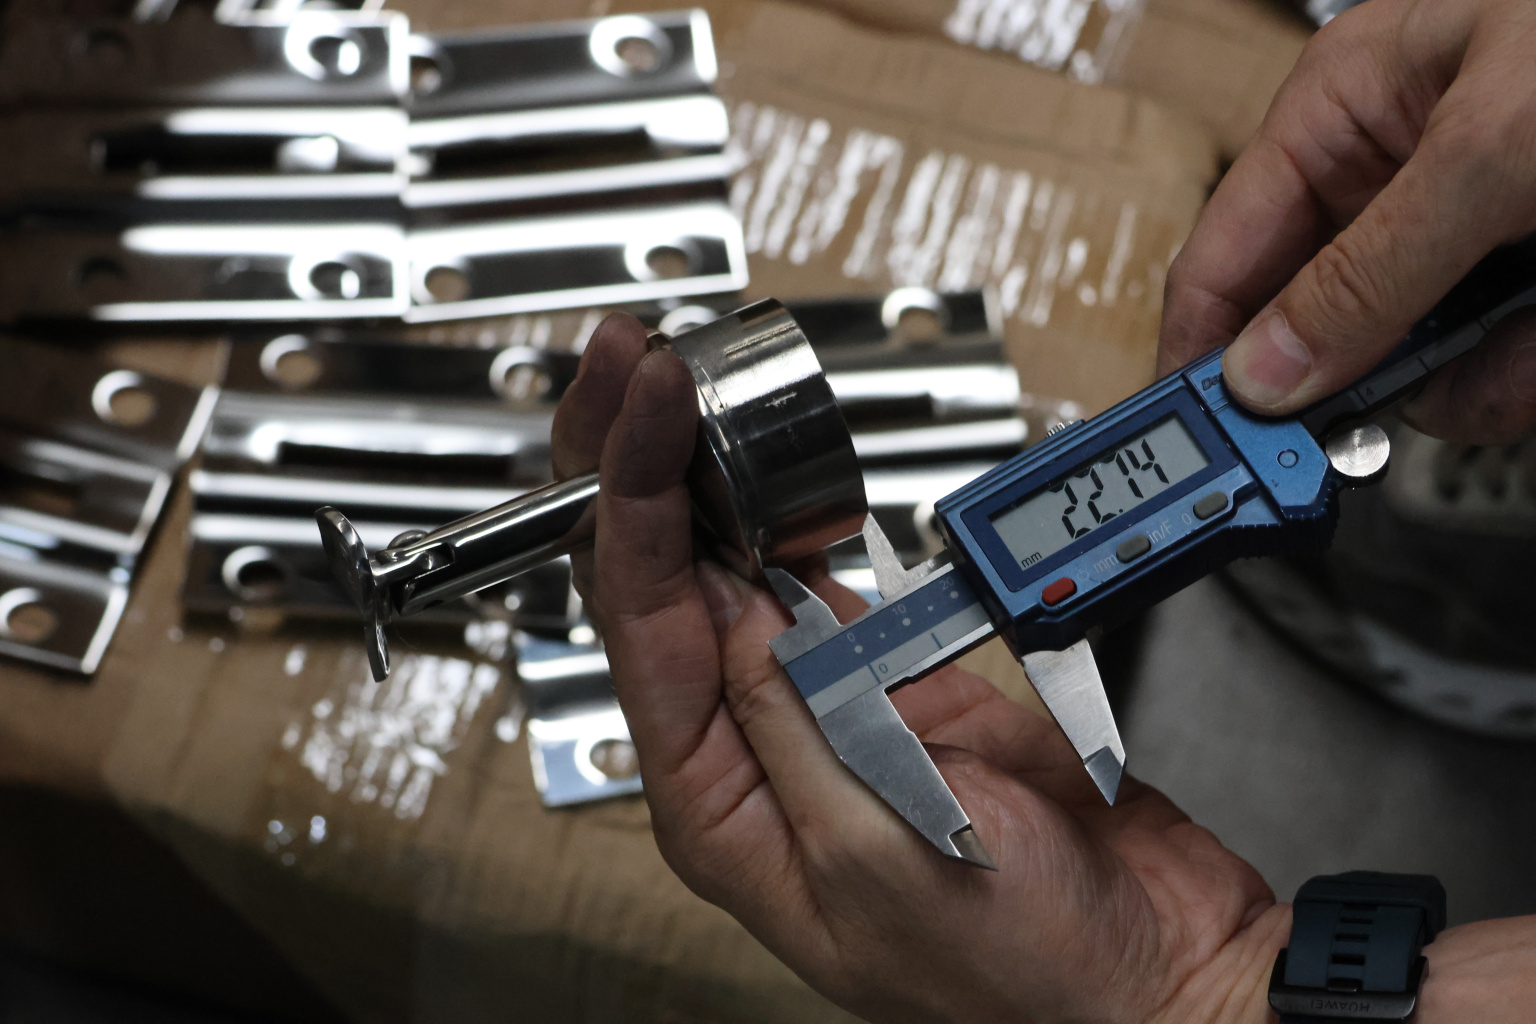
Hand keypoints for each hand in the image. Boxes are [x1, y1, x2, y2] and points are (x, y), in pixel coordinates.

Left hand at [551, 313, 1286, 1023]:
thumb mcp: (882, 852)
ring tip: (677, 393)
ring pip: (730, 574)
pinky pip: (821, 583)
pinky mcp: (893, 682)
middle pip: (659, 589)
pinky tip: (762, 469)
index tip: (649, 410)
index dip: (636, 503)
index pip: (644, 631)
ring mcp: (824, 710)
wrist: (1153, 970)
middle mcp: (753, 757)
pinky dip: (791, 518)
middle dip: (638, 469)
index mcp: (720, 811)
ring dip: (702, 481)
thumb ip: (798, 726)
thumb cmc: (1021, 973)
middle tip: (633, 367)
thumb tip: (733, 616)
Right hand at [1159, 0, 1535, 443]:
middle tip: (1405, 398)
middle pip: (1319, 330)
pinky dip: (1520, 373)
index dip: (1204, 356)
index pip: (1224, 260)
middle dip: (1369, 376)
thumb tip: (1266, 369)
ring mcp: (1464, 236)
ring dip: (1470, 377)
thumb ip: (1366, 272)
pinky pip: (1492, 365)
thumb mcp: (1489, 152)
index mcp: (1343, 117)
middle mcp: (1391, 181)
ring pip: (1412, 363)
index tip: (1204, 448)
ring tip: (1526, 338)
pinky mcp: (1525, 280)